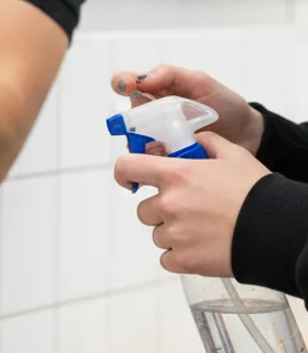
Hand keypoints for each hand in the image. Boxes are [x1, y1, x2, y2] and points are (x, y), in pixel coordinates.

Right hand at [111, 64, 264, 154]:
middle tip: (152, 125)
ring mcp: (154, 137)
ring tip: (166, 145)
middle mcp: (149, 114)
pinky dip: (153, 161)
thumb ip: (171, 75)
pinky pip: (148, 160)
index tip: (129, 87)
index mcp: (155, 91)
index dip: (122, 83)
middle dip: (133, 122)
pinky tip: (170, 160)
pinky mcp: (163, 158)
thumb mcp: (201, 82)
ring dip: (143, 144)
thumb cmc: (224, 104)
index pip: (126, 82)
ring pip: (133, 141)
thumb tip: (143, 79)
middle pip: (126, 116)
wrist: (246, 135)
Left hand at [114, 132, 269, 276]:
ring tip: (202, 230)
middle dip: (161, 210)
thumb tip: (191, 140)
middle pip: (143, 209)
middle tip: (189, 211)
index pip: (127, 168)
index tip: (130, 180)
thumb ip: (207, 142)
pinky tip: (202, 248)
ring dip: (172, 233)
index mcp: (176, 175)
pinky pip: (167, 258)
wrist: (277, 229)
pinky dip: (180, 256)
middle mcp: (169, 203)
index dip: (125, 174)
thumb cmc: (256, 191)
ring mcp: (174, 234)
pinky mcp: (183, 260)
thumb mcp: (234, 155)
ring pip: (157, 234)